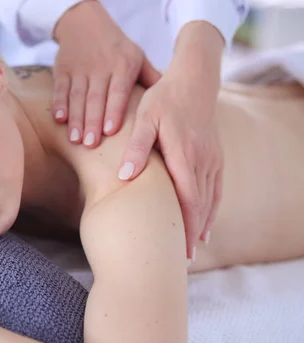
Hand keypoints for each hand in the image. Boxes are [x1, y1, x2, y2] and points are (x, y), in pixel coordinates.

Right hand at [52, 0, 160, 147]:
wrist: (85, 23)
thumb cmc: (117, 48)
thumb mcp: (137, 57)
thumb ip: (151, 78)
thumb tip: (172, 103)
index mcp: (122, 65)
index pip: (118, 91)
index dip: (113, 110)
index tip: (110, 131)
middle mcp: (100, 67)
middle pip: (96, 98)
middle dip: (92, 121)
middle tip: (91, 144)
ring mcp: (79, 68)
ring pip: (77, 96)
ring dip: (76, 118)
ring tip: (75, 139)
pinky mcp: (62, 69)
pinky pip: (60, 88)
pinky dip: (59, 103)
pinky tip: (59, 119)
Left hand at [118, 70, 221, 257]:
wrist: (194, 80)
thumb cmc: (164, 99)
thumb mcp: (144, 117)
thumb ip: (136, 147)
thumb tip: (125, 175)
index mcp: (183, 154)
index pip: (186, 197)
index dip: (183, 225)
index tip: (178, 249)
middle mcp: (202, 161)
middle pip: (201, 206)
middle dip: (191, 234)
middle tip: (182, 262)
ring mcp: (212, 160)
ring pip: (210, 200)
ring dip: (202, 226)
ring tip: (191, 252)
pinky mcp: (215, 157)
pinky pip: (216, 190)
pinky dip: (211, 210)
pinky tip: (205, 226)